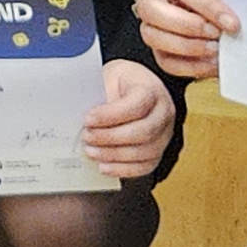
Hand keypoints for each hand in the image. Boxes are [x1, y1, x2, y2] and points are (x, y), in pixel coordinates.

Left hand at [84, 60, 180, 179]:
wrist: (137, 87)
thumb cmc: (121, 82)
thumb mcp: (110, 77)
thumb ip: (100, 95)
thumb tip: (82, 118)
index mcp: (151, 90)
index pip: (136, 106)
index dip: (110, 115)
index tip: (87, 119)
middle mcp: (163, 113)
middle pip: (143, 132)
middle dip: (110, 138)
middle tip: (87, 137)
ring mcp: (164, 135)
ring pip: (145, 152)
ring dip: (114, 155)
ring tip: (91, 152)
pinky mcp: (159, 151)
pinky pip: (145, 166)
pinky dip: (123, 169)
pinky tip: (104, 167)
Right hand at [134, 0, 234, 78]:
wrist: (215, 7)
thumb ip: (226, 0)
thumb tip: (235, 23)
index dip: (207, 5)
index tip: (231, 22)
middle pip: (152, 10)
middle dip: (187, 26)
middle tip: (216, 33)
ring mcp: (150, 24)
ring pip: (154, 37)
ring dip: (188, 47)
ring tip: (215, 49)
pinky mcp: (158, 50)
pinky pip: (167, 62)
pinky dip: (191, 66)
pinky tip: (211, 63)